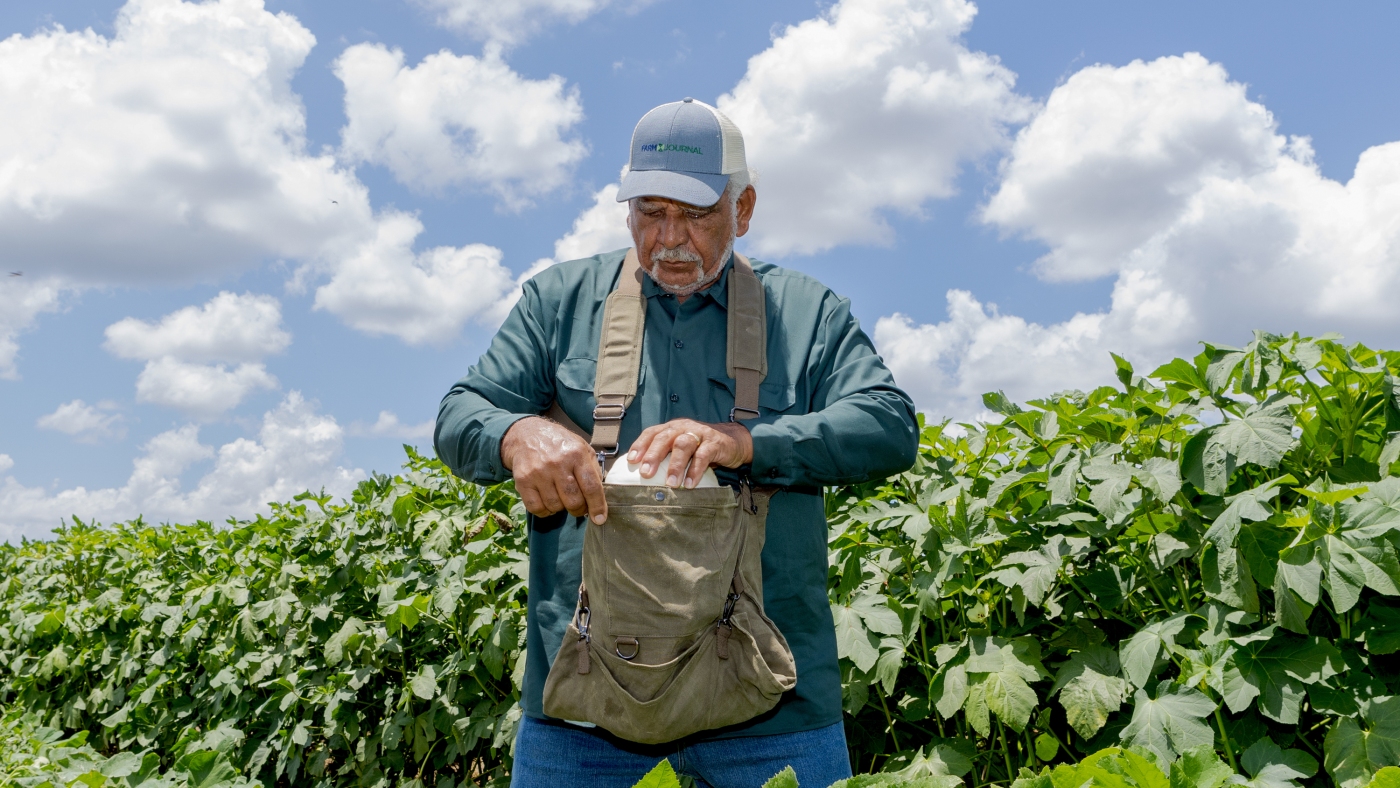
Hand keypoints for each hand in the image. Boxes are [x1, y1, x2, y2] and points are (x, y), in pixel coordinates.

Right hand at [501, 416, 607, 522]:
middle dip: (578, 509)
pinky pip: (536, 508)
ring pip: (555, 506)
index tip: (600, 519)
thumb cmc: (559, 444)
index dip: (597, 506)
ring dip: (560, 508)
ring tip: (560, 497)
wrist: (526, 435)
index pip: (591, 487)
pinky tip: (547, 501)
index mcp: (576, 454)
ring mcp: (538, 473)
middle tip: (578, 506)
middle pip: (573, 501)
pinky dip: (544, 511)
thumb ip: (593, 470)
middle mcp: (557, 463)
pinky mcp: (523, 481)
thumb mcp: (582, 448)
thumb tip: (600, 497)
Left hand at [627, 419, 753, 487]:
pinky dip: (695, 470)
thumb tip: (642, 477)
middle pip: (665, 437)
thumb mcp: (681, 447)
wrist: (734, 440)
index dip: (640, 444)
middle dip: (653, 455)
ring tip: (671, 483)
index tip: (631, 460)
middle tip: (646, 473)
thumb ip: (666, 456)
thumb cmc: (701, 447)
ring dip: (676, 465)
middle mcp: (683, 428)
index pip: (652, 432)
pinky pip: (703, 455)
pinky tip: (690, 484)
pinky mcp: (715, 443)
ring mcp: (699, 434)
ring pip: (683, 445)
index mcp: (671, 428)